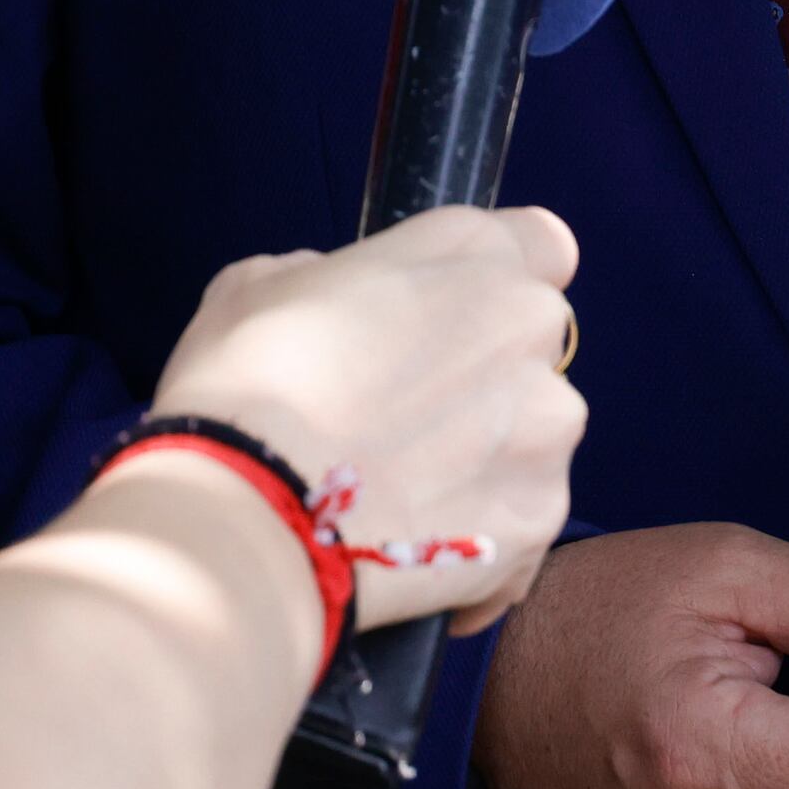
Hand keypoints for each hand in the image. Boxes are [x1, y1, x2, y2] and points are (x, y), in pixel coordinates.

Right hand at [143, 207, 585, 631]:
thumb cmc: (243, 385)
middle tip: (407, 417)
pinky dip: (480, 534)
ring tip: (403, 493)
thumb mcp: (262, 283)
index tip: (456, 317)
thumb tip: (347, 304)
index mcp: (469, 249)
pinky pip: (522, 521)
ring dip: (489, 456)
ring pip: (536, 434)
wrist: (247, 516)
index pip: (541, 245)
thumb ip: (330, 276)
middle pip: (534, 344)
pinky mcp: (541, 513)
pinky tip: (411, 543)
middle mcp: (527, 324)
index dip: (496, 283)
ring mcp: (545, 424)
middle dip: (487, 374)